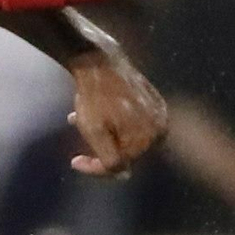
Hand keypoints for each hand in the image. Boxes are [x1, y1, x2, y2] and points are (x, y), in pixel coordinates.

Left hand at [65, 48, 168, 177]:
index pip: (122, 166)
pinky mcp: (152, 98)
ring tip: (80, 118)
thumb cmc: (95, 96)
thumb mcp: (96, 133)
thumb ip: (111, 160)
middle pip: (126, 150)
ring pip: (126, 134)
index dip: (96, 168)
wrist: (98, 58)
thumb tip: (124, 175)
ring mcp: (158, 111)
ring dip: (105, 132)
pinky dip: (113, 120)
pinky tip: (95, 110)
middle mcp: (161, 126)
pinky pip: (132, 119)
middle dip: (101, 145)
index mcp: (151, 137)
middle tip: (80, 132)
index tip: (74, 161)